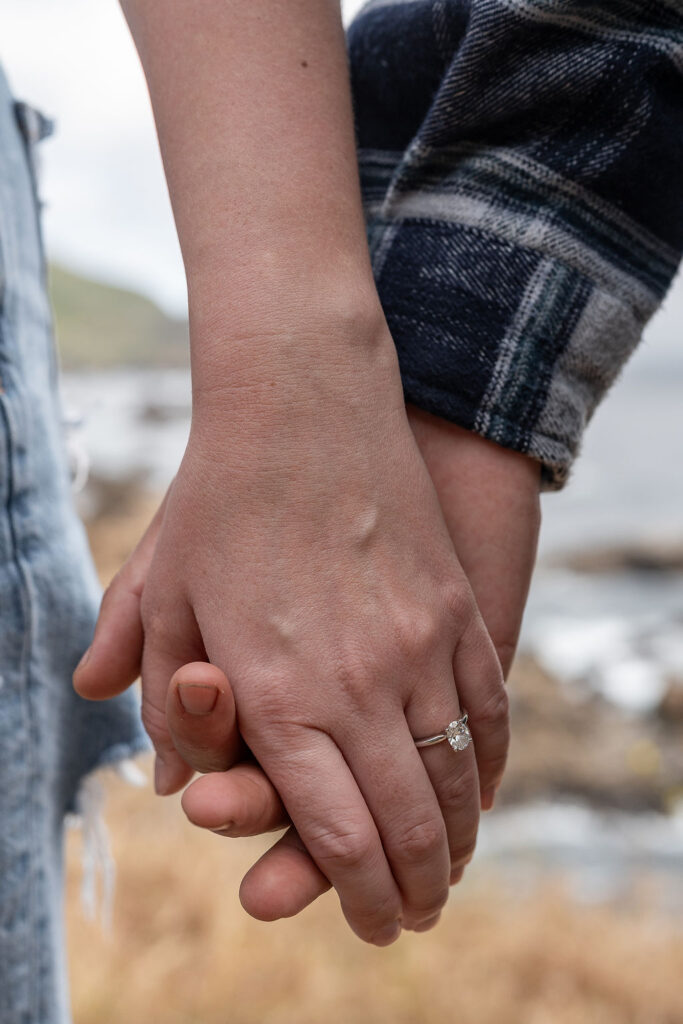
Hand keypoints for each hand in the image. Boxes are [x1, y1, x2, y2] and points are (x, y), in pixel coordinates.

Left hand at [75, 393, 539, 934]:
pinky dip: (486, 764)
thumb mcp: (162, 595)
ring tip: (447, 869)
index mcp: (278, 693)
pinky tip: (477, 790)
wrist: (302, 406)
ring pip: (456, 774)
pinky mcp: (454, 610)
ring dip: (455, 837)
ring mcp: (419, 643)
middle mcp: (359, 681)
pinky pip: (488, 710)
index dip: (358, 893)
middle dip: (413, 889)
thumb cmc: (219, 504)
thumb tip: (164, 777)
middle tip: (412, 917)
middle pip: (408, 822)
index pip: (337, 834)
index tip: (372, 923)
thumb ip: (160, 695)